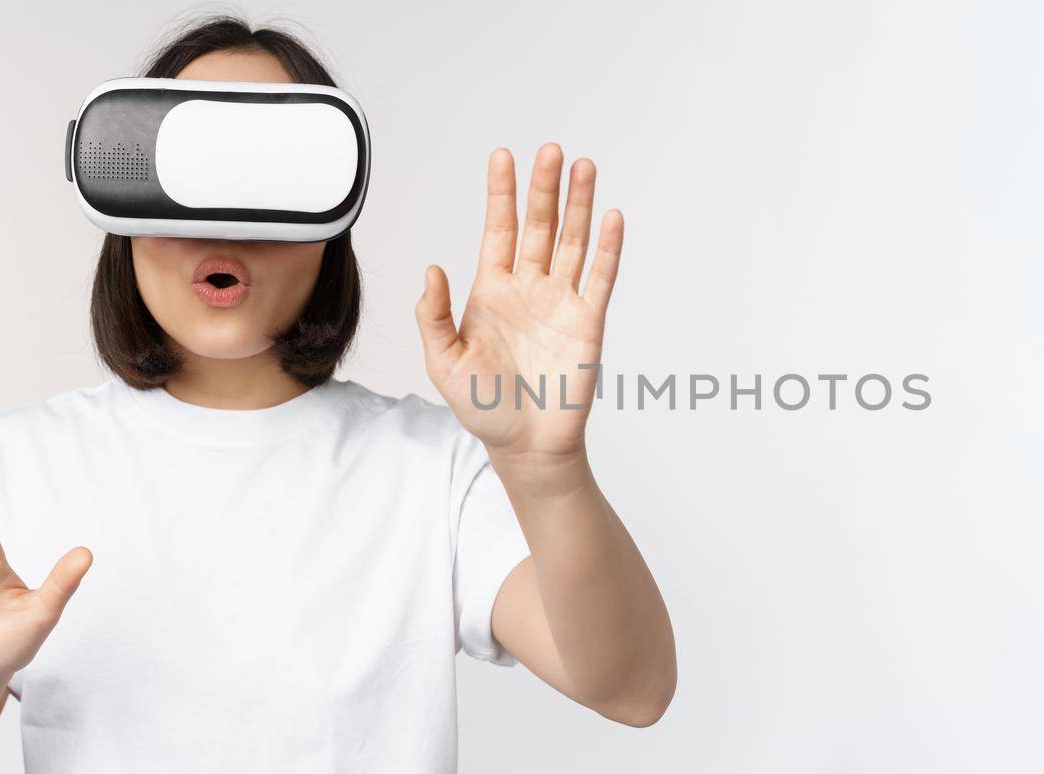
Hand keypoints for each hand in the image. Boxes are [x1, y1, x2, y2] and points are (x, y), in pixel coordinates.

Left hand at [415, 144, 623, 460]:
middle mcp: (529, 287)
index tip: (503, 157)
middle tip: (551, 150)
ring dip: (579, 205)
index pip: (499, 229)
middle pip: (539, 225)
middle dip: (544, 187)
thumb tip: (432, 268)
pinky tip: (611, 217)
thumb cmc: (483, 406)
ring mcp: (561, 301)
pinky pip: (601, 276)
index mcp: (491, 290)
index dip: (501, 193)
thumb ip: (433, 316)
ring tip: (584, 167)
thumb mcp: (443, 361)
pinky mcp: (589, 321)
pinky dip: (608, 247)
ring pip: (572, 241)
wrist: (526, 444)